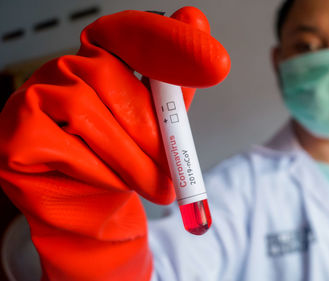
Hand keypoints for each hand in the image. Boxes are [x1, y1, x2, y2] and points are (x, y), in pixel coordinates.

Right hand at [0, 7, 229, 280]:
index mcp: (102, 60)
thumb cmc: (122, 161)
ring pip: (86, 110)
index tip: (213, 62)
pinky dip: (99, 172)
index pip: (127, 33)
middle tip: (173, 169)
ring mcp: (36, 95)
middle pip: (107, 75)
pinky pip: (65, 146)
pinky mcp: (19, 133)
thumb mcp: (158, 124)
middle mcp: (66, 68)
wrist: (89, 209)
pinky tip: (106, 182)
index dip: (167, 41)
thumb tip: (195, 19)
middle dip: (149, 130)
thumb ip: (175, 82)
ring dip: (130, 158)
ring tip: (153, 185)